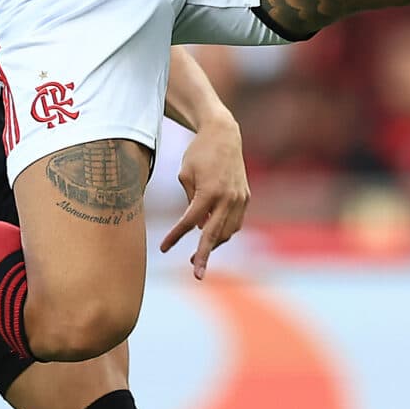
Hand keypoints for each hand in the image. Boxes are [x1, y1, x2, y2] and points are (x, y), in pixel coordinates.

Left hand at [162, 118, 249, 279]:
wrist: (223, 134)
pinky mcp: (246, 197)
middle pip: (214, 235)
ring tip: (199, 253)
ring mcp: (240, 198)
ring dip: (214, 244)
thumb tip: (198, 226)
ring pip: (228, 231)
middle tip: (196, 275)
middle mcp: (227, 198)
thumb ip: (191, 203)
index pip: (189, 223)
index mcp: (209, 192)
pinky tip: (212, 234)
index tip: (163, 249)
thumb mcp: (185, 175)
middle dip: (204, 256)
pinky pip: (235, 222)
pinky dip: (224, 231)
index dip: (175, 237)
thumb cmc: (198, 153)